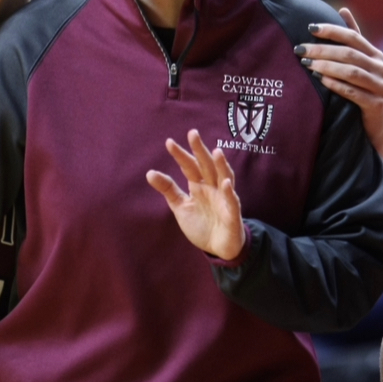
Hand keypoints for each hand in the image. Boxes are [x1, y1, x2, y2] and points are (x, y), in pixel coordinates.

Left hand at [146, 129, 245, 260]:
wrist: (218, 248)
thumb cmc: (202, 224)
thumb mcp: (181, 206)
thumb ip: (168, 190)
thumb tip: (149, 172)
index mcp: (199, 186)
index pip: (189, 166)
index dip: (181, 155)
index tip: (169, 142)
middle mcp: (213, 188)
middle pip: (207, 166)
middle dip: (200, 150)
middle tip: (192, 133)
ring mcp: (224, 199)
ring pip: (224, 178)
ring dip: (220, 165)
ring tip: (216, 151)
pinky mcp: (233, 214)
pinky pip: (232, 201)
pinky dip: (229, 192)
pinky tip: (226, 183)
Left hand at [298, 7, 382, 156]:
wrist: (378, 123)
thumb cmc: (364, 88)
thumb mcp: (361, 62)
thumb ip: (353, 38)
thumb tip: (342, 8)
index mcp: (374, 54)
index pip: (352, 37)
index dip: (332, 30)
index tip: (310, 27)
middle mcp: (380, 68)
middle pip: (349, 54)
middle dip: (322, 50)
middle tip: (300, 49)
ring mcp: (380, 86)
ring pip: (351, 72)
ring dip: (327, 66)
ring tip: (306, 64)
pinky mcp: (376, 105)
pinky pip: (354, 93)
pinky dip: (336, 85)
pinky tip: (320, 80)